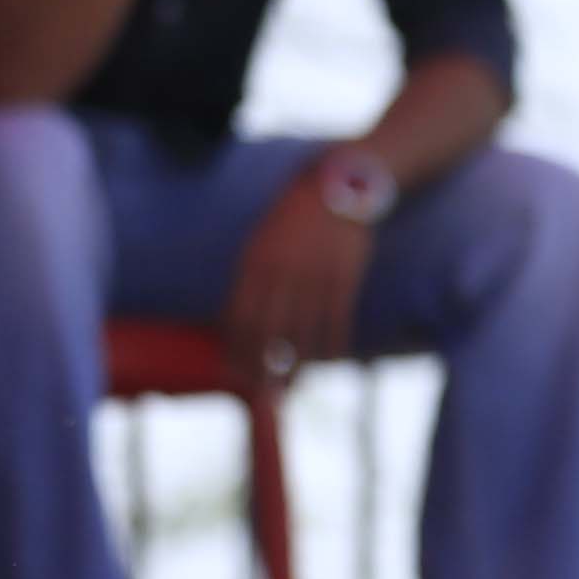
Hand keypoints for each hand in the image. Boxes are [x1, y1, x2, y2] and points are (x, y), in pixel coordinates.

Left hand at [223, 181, 376, 378]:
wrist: (341, 186)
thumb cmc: (296, 218)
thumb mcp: (262, 241)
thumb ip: (251, 278)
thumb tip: (237, 321)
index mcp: (255, 262)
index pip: (238, 317)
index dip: (235, 350)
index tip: (234, 372)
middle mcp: (282, 273)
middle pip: (267, 334)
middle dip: (261, 368)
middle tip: (262, 392)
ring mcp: (315, 278)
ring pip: (302, 335)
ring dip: (296, 366)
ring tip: (292, 385)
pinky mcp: (344, 280)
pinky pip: (335, 324)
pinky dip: (331, 346)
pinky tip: (328, 360)